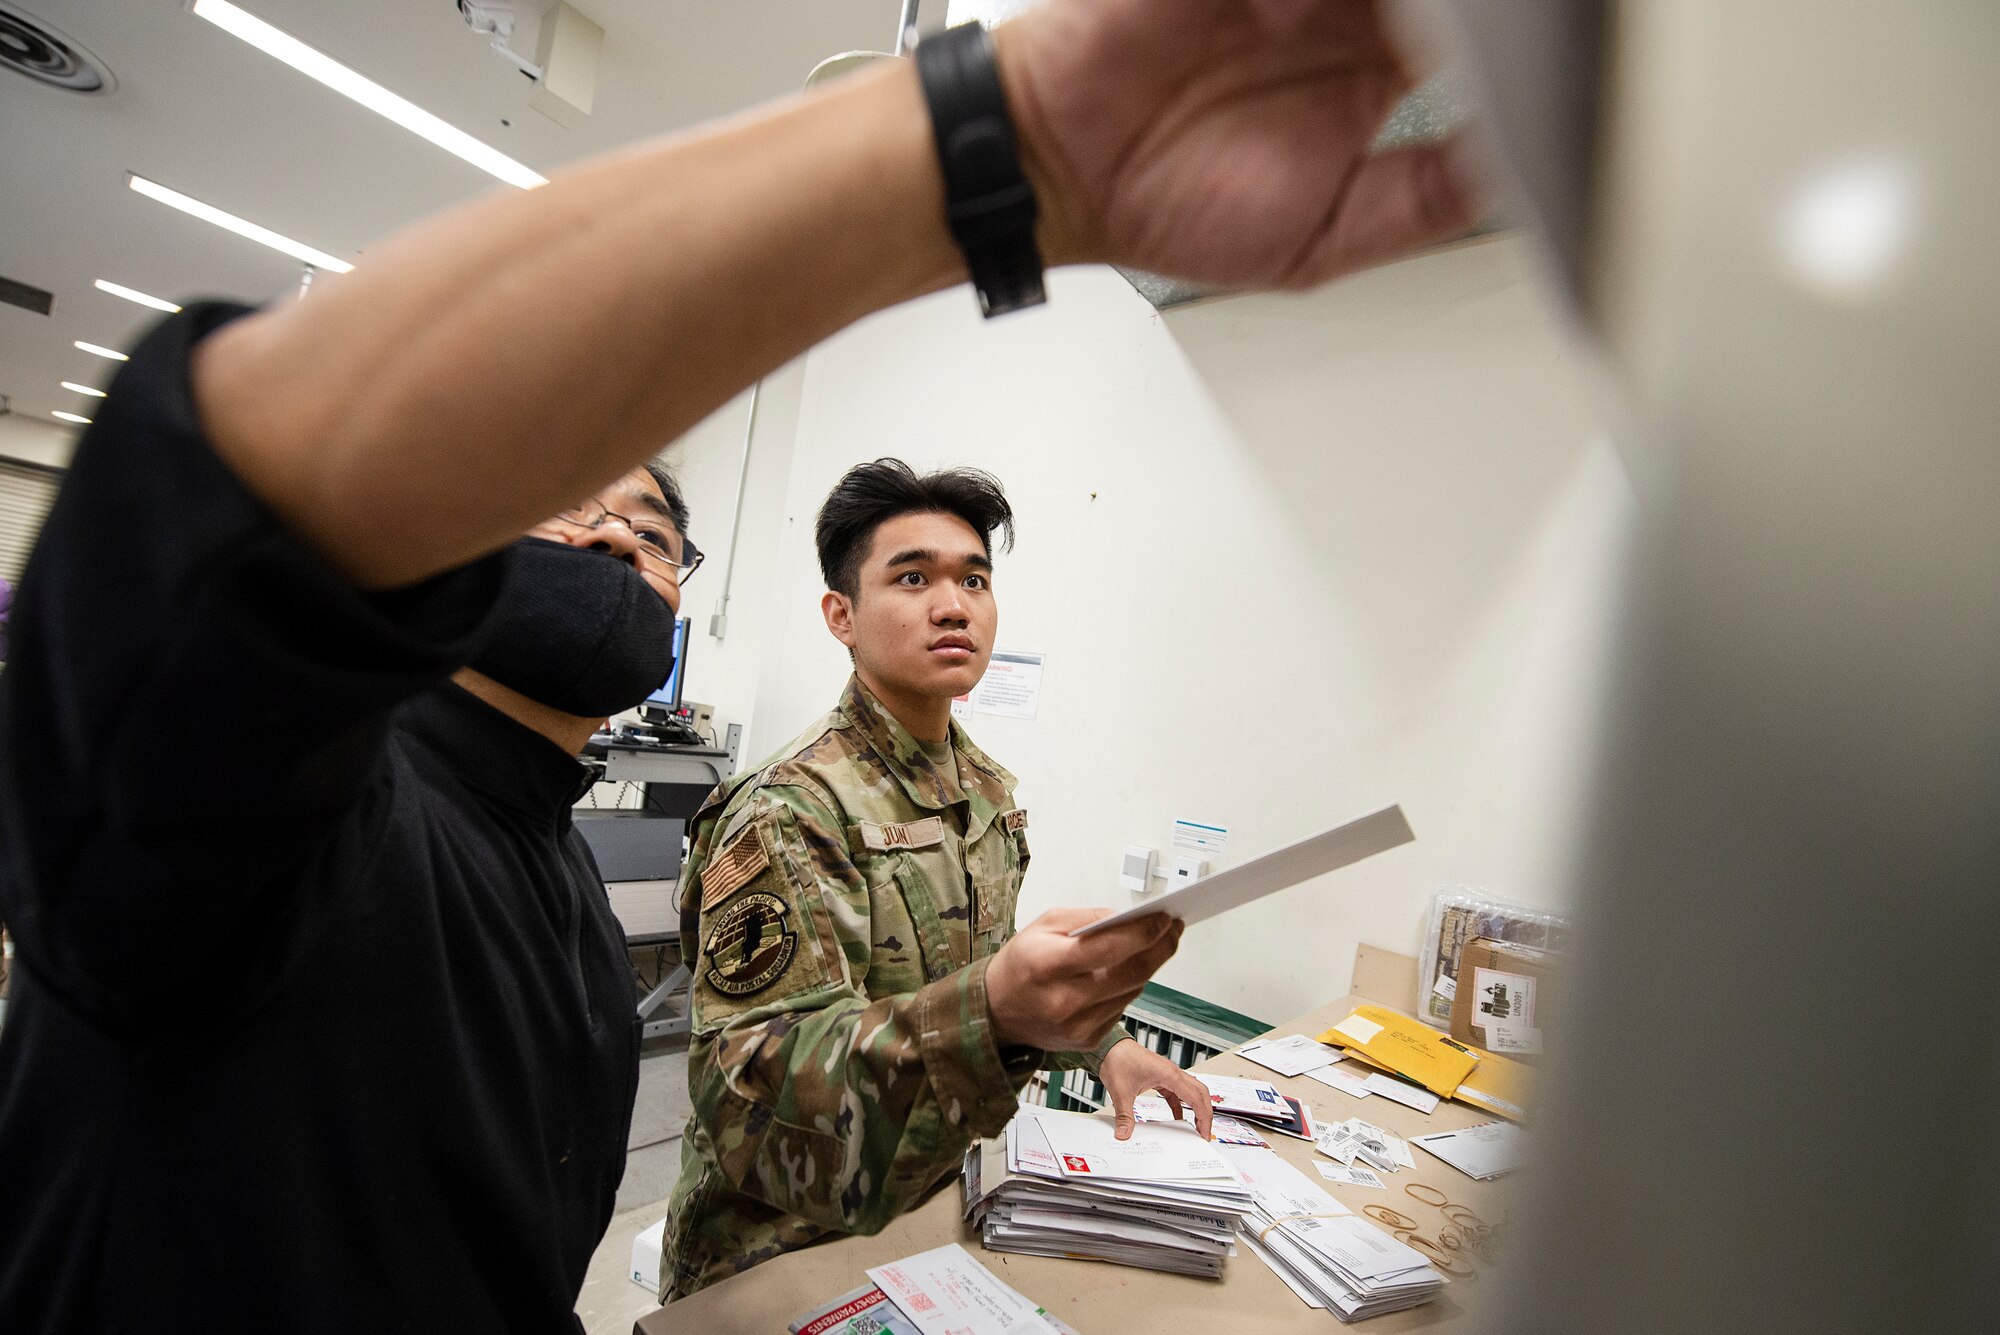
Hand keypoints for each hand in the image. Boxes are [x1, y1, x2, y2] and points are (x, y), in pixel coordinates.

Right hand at [986, 909, 1182, 1050]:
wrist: (996, 1012)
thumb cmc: (1021, 963)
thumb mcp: (1043, 925)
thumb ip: (1087, 919)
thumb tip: (1128, 918)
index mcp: (1048, 964)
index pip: (1110, 947)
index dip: (1144, 931)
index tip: (1164, 917)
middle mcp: (1064, 1000)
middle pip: (1131, 973)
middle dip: (1160, 947)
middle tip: (1173, 928)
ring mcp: (1078, 1025)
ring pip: (1133, 990)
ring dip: (1149, 965)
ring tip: (1158, 942)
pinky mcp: (1088, 1040)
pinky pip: (1123, 1007)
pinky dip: (1130, 986)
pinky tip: (1128, 970)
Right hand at [997, 0, 1478, 288]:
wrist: (1054, 176)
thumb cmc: (1171, 206)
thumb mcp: (1325, 237)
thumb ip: (1425, 199)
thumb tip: (1519, 168)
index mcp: (1375, 68)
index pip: (1469, 27)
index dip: (1502, 26)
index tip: (1527, 34)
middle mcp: (1338, 12)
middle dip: (1454, 3)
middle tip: (1469, 15)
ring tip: (1340, 22)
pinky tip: (1289, 11)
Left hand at [1099, 1037, 1215, 1141]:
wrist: (1109, 1046)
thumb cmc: (1117, 1060)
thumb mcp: (1121, 1093)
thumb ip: (1124, 1116)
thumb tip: (1124, 1134)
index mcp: (1169, 1075)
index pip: (1196, 1098)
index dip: (1204, 1117)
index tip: (1204, 1133)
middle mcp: (1173, 1072)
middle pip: (1200, 1093)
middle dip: (1206, 1113)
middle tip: (1204, 1133)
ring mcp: (1169, 1073)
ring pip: (1192, 1091)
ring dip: (1196, 1108)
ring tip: (1196, 1127)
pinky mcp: (1162, 1076)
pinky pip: (1178, 1092)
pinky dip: (1182, 1105)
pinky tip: (1178, 1118)